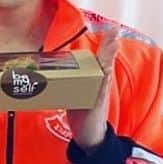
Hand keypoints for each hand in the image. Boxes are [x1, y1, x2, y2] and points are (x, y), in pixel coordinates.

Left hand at [68, 27, 118, 151]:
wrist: (87, 134)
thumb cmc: (80, 113)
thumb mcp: (72, 94)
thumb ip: (66, 83)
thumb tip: (48, 73)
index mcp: (93, 80)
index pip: (99, 60)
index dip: (106, 46)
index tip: (111, 29)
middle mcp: (99, 84)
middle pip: (105, 62)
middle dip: (109, 47)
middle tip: (114, 30)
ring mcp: (99, 94)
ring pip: (105, 72)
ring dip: (108, 58)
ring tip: (114, 43)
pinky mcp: (97, 104)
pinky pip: (101, 90)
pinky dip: (104, 80)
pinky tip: (106, 71)